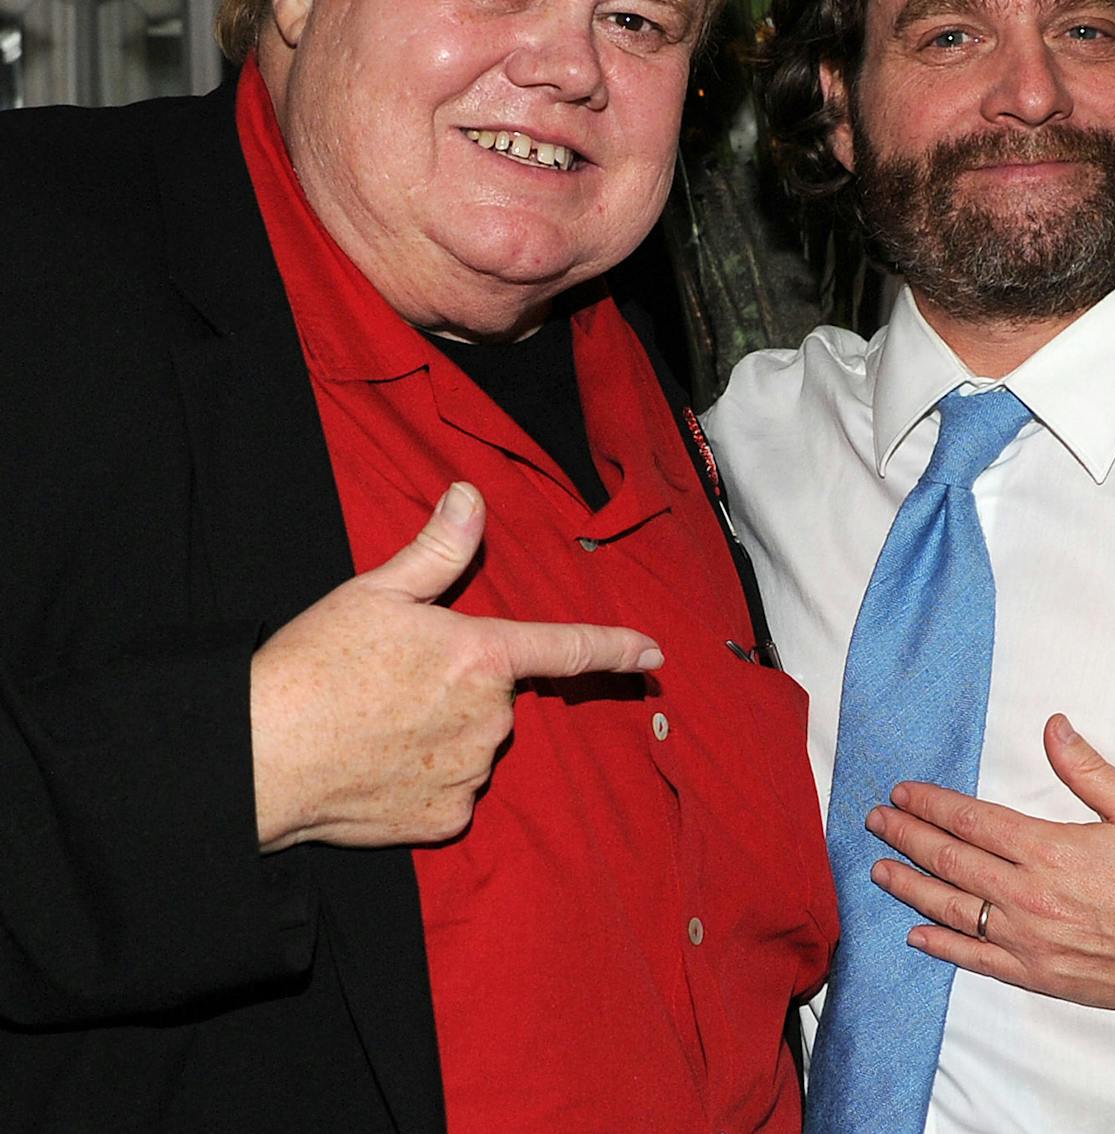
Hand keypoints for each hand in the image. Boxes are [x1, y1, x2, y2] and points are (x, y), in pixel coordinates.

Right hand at [250, 482, 661, 851]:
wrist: (259, 756)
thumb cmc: (315, 665)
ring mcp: (468, 774)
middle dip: (460, 686)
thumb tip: (472, 496)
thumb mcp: (376, 592)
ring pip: (474, 745)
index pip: (566, 648)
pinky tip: (380, 766)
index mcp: (481, 656)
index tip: (655, 654)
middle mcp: (488, 719)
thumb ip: (438, 548)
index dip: (615, 648)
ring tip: (376, 724)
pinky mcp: (443, 820)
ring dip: (442, 734)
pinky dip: (425, 781)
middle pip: (497, 697)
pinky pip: (452, 793)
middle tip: (392, 682)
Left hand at [865, 714, 1114, 1013]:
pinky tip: (916, 934)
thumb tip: (1053, 725)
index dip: (930, 804)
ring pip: (954, 909)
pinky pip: (978, 960)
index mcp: (1048, 849)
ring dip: (910, 886)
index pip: (970, 821)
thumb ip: (1086, 767)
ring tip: (878, 869)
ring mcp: (1030, 940)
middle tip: (875, 821)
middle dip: (906, 837)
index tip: (903, 792)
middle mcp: (1029, 895)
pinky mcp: (1039, 976)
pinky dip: (943, 946)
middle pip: (950, 861)